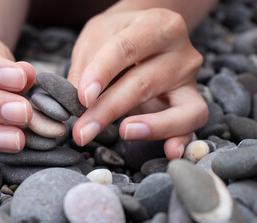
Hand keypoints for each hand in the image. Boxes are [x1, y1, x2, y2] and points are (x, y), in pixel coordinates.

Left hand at [68, 8, 207, 158]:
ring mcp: (190, 79)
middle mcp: (180, 51)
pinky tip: (169, 151)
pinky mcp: (192, 101)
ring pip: (179, 108)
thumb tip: (74, 102)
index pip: (125, 49)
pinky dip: (182, 138)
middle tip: (82, 131)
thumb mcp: (97, 36)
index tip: (82, 98)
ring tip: (124, 132)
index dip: (102, 74)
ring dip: (150, 127)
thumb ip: (86, 65)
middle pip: (144, 84)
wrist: (145, 32)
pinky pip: (193, 122)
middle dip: (109, 110)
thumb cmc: (119, 34)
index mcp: (156, 25)